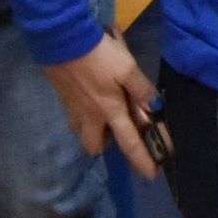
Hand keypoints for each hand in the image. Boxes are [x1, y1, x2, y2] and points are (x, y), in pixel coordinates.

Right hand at [44, 33, 164, 178]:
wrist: (63, 42)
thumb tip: (155, 108)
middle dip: (108, 146)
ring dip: (95, 132)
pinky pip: (76, 119)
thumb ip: (141, 89)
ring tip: (106, 115)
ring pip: (84, 134)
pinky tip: (91, 101)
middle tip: (119, 131)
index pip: (129, 143)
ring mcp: (73, 109)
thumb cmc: (99, 56)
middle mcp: (90, 117)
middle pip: (96, 146)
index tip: (151, 175)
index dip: (142, 160)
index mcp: (109, 111)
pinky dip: (85, 118)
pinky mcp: (64, 99)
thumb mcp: (127, 68)